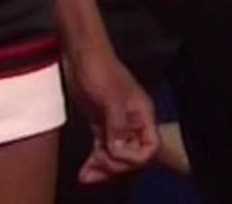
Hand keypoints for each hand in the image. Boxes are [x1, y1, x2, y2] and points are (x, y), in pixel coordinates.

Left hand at [67, 48, 158, 185]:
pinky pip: (104, 150)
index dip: (133, 156)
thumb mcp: (110, 98)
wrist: (82, 56)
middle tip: (96, 163)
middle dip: (116, 165)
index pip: (150, 147)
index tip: (113, 152)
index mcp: (142, 114)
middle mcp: (133, 122)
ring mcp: (117, 124)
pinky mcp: (102, 124)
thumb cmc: (100, 71)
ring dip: (104, 169)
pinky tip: (85, 169)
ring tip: (86, 175)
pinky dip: (95, 162)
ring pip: (117, 155)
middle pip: (133, 156)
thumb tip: (117, 149)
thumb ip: (118, 124)